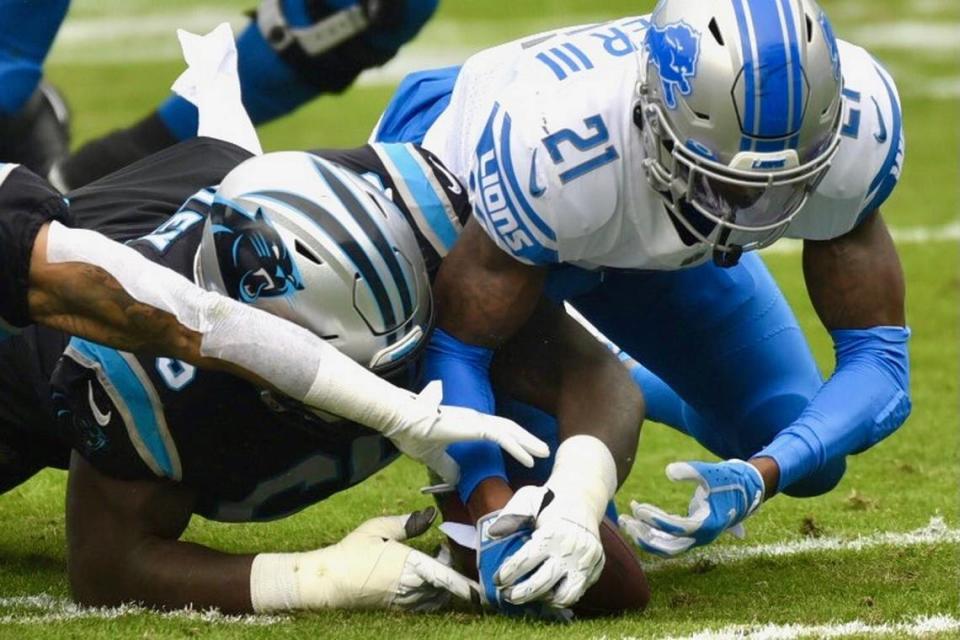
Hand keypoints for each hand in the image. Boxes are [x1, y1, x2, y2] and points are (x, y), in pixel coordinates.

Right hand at [266, 508, 481, 610]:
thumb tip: (431, 515)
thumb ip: (408, 523)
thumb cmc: (352, 551)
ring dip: (443, 583)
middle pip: (445, 586)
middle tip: (444, 551)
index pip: (444, 576)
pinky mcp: (398, 607)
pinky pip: (425, 603)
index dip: (465, 585)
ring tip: (433, 561)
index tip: (482, 590)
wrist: (329, 580)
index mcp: (408, 565)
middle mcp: (410, 586)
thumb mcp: (379, 528)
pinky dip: (433, 593)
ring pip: (436, 596)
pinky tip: (425, 579)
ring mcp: (404, 600)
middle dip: (453, 572)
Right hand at [384, 381, 548, 485]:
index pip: (495, 430)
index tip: (524, 451)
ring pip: (510, 431)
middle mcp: (475, 419)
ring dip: (528, 442)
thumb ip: (446, 466)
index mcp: (466, 423)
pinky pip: (503, 438)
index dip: (511, 440)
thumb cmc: (413, 435)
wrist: (402, 422)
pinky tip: (530, 459)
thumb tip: (455, 479)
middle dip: (526, 439)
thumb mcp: (433, 457)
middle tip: (542, 450)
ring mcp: (476, 421)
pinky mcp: (475, 426)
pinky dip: (518, 448)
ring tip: (543, 452)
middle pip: (508, 428)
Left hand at [488, 485, 603, 608]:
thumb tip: (492, 534)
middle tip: (507, 595)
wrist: (582, 499)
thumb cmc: (549, 502)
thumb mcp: (528, 499)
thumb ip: (511, 517)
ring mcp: (586, 561)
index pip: (525, 560)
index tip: (497, 579)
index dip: (508, 573)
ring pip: (565, 595)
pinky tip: (548, 591)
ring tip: (530, 596)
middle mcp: (571, 549)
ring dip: (544, 599)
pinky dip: (562, 596)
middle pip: (542, 583)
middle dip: (520, 593)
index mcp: (553, 533)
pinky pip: (578, 591)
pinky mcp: (596, 568)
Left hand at [619, 460, 763, 556]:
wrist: (747, 489)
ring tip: (625, 521)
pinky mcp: (691, 533)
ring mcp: (695, 537)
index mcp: (708, 525)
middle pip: (667, 548)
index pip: (676, 528)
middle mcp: (701, 537)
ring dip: (644, 536)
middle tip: (625, 522)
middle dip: (644, 537)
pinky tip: (637, 516)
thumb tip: (669, 472)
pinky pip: (667, 539)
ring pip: (665, 546)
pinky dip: (651, 531)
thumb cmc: (728, 479)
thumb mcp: (711, 471)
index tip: (638, 508)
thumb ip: (691, 471)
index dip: (655, 519)